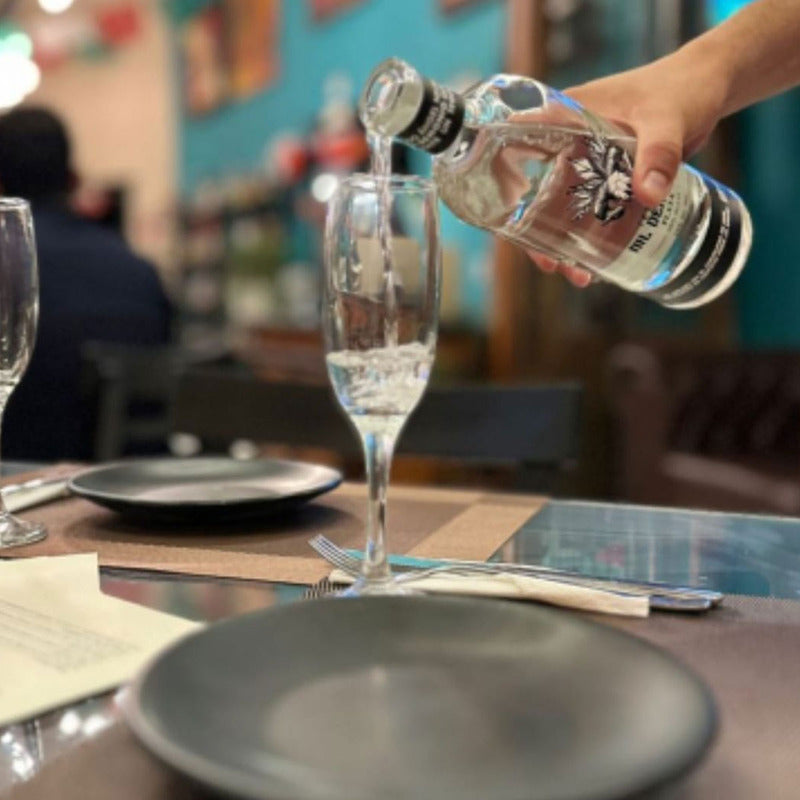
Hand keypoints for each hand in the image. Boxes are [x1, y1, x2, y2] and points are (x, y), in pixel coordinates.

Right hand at [528, 45, 730, 285]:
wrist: (710, 85)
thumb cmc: (683, 88)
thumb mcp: (668, 119)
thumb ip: (659, 154)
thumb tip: (649, 197)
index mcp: (564, 115)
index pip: (515, 150)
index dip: (503, 186)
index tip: (508, 223)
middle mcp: (566, 138)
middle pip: (533, 191)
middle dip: (535, 233)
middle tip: (551, 264)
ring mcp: (585, 159)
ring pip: (559, 206)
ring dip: (562, 243)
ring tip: (578, 275)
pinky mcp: (606, 176)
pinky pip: (587, 209)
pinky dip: (587, 235)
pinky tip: (598, 261)